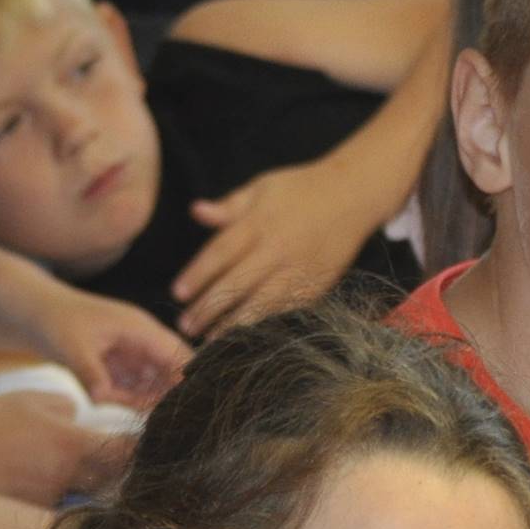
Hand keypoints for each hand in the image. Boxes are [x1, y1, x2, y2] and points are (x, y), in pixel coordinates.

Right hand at [0, 392, 131, 504]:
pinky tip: (54, 483)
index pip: (123, 453)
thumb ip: (68, 408)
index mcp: (71, 443)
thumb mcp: (33, 401)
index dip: (138, 451)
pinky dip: (69, 496)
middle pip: (114, 481)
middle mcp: (66, 475)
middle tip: (125, 462)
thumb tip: (84, 419)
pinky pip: (65, 505)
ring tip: (87, 471)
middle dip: (122, 472)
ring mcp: (52, 497)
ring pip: (90, 495)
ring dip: (96, 486)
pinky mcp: (36, 511)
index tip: (146, 447)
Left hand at [29, 284, 186, 407]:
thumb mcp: (71, 347)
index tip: (183, 408)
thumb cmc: (54, 321)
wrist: (35, 313)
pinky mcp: (124, 365)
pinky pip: (138, 389)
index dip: (187, 381)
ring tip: (108, 396)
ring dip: (142, 399)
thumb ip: (90, 373)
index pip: (179, 355)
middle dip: (165, 396)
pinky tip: (103, 395)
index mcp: (141, 328)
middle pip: (174, 373)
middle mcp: (144, 340)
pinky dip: (127, 398)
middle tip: (146, 413)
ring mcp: (135, 354)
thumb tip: (101, 398)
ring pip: (156, 385)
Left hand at [174, 156, 370, 339]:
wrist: (352, 196)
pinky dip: (266, 325)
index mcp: (260, 223)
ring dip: (234, 324)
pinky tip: (247, 337)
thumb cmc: (300, 189)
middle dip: (209, 307)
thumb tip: (196, 212)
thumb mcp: (261, 188)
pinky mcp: (317, 286)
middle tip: (185, 326)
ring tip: (211, 340)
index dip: (198, 275)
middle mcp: (278, 250)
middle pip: (237, 284)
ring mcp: (299, 271)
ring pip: (262, 304)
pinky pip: (287, 310)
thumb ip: (229, 206)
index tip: (177, 293)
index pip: (221, 253)